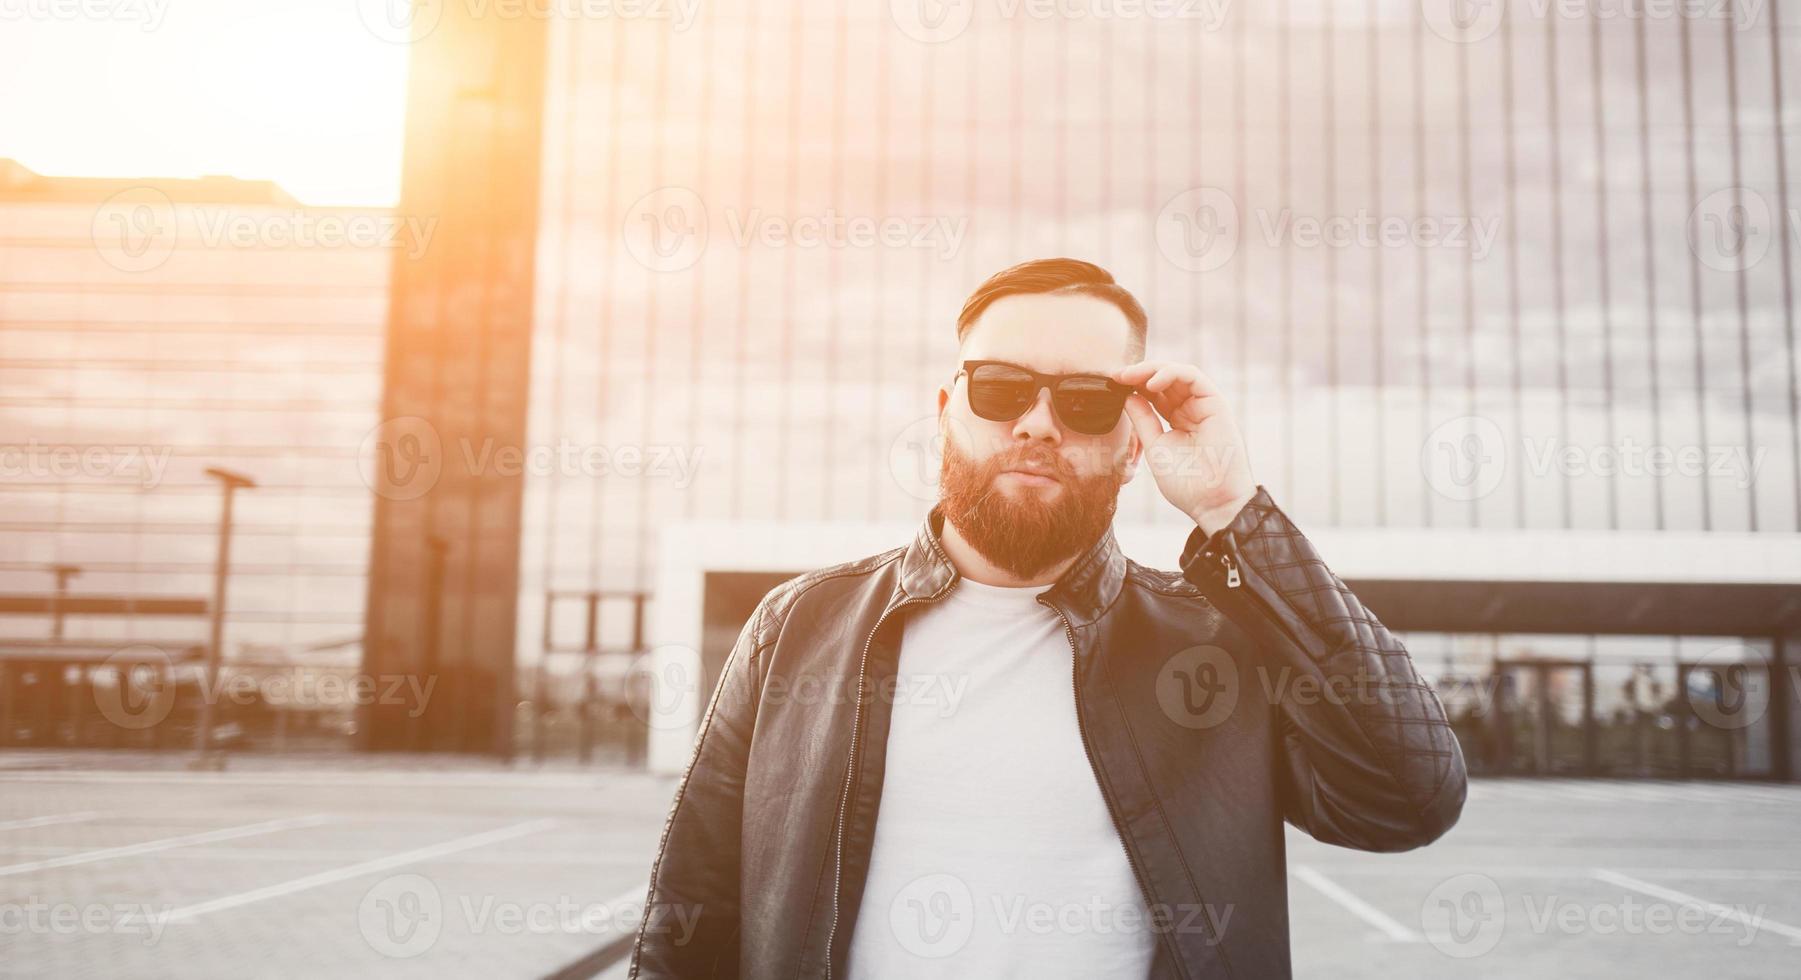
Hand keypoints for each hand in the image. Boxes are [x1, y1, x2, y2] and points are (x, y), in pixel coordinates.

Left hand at [1113, 360, 1255, 534]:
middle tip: (1117, 376)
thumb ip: (1143, 420)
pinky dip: (1171, 373)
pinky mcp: (1216, 403)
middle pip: (1165, 380)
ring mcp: (1204, 405)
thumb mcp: (1155, 446)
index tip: (1111, 384)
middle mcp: (1192, 409)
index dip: (1133, 385)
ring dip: (1152, 370)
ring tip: (1130, 376)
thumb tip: (1128, 396)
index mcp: (1178, 420)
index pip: (1154, 394)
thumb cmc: (1185, 482)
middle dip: (1139, 374)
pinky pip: (1193, 377)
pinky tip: (1151, 382)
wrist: (1211, 501)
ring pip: (1178, 373)